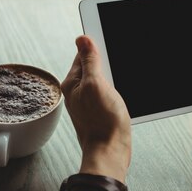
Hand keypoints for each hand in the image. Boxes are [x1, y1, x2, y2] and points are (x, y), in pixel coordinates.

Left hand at [61, 35, 131, 181]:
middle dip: (106, 65)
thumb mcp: (96, 85)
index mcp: (71, 83)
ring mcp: (88, 101)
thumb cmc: (103, 123)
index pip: (83, 54)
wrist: (110, 152)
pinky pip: (107, 92)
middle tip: (114, 76)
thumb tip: (82, 38)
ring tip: (117, 89)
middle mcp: (77, 91)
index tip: (109, 51)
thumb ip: (89, 61)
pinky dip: (115, 90)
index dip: (97, 49)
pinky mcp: (99, 109)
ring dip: (112, 79)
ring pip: (102, 79)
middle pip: (93, 66)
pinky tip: (120, 97)